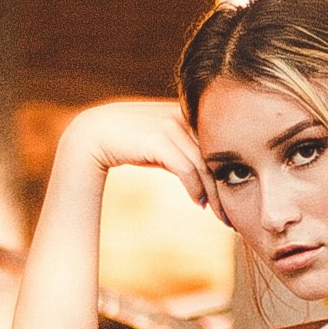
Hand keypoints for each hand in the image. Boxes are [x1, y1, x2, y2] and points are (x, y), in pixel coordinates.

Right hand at [56, 98, 218, 216]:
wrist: (93, 134)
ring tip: (220, 215)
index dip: (228, 170)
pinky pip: (187, 169)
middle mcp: (182, 115)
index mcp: (187, 112)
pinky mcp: (159, 139)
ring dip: (214, 194)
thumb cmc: (129, 140)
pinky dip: (196, 189)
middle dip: (226, 186)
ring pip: (204, 165)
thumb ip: (182, 149)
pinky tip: (199, 203)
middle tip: (232, 213)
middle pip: (215, 155)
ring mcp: (171, 125)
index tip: (234, 195)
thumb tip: (201, 172)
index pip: (217, 144)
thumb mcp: (160, 142)